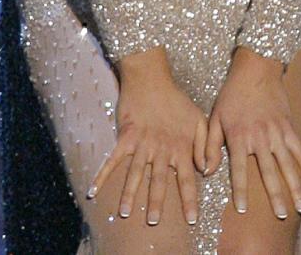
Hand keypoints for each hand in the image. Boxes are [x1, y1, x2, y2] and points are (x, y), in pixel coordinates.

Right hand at [88, 48, 206, 226]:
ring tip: (125, 213)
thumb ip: (205, 145)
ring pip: (135, 173)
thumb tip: (208, 170)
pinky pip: (113, 159)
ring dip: (130, 193)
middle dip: (156, 202)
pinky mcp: (126, 137)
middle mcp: (161, 149)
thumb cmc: (177, 100)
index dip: (189, 200)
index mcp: (180, 147)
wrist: (151, 79)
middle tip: (154, 222)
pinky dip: (103, 175)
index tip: (191, 219)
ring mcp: (142, 144)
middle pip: (159, 181)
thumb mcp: (199, 119)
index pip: (187, 179)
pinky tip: (93, 190)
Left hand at [205, 45, 300, 219]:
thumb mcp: (215, 117)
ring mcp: (276, 132)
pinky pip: (299, 150)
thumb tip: (206, 171)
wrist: (255, 69)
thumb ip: (210, 146)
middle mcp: (259, 137)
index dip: (240, 190)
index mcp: (239, 136)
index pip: (239, 169)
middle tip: (280, 215)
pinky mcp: (288, 126)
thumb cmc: (232, 95)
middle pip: (268, 171)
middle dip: (275, 195)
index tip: (242, 209)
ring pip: (288, 164)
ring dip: (295, 186)